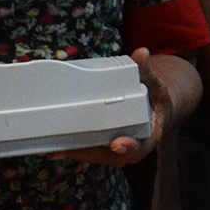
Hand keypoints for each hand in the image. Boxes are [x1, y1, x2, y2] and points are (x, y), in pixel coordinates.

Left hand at [55, 51, 172, 167]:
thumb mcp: (156, 86)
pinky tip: (53, 146)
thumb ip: (147, 72)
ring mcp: (115, 150)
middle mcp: (131, 148)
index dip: (127, 147)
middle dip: (88, 152)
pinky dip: (73, 148)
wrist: (156, 112)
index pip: (138, 148)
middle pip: (109, 156)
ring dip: (75, 152)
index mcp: (148, 137)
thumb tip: (141, 53)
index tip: (116, 144)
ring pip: (95, 155)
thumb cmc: (156, 100)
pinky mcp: (104, 147)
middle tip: (68, 147)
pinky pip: (88, 150)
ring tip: (54, 148)